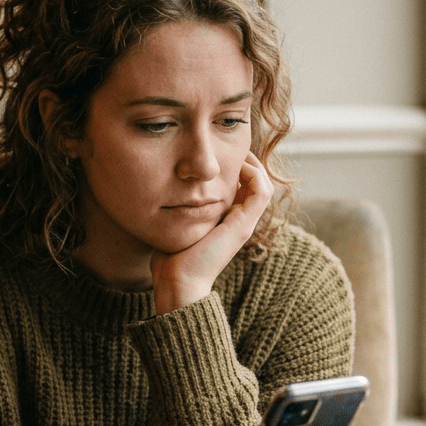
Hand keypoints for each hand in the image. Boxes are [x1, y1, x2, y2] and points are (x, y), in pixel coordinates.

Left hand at [151, 152, 273, 314]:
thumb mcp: (175, 222)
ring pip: (263, 184)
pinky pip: (262, 192)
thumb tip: (162, 187)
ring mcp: (244, 223)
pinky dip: (254, 174)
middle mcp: (239, 220)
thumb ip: (176, 206)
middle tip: (229, 144)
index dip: (234, 165)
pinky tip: (237, 165)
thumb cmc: (170, 257)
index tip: (218, 150)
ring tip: (237, 150)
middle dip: (245, 159)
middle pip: (255, 182)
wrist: (177, 280)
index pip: (240, 185)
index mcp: (226, 220)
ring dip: (253, 163)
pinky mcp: (243, 226)